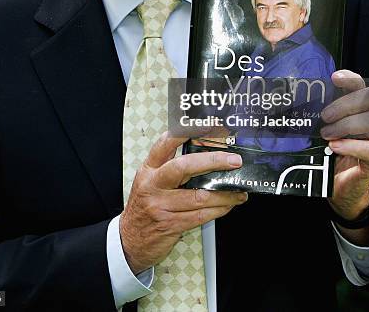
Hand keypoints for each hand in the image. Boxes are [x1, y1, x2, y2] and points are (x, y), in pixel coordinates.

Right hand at [119, 132, 247, 273]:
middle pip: (184, 166)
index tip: (205, 126)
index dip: (184, 132)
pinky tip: (227, 206)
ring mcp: (161, 206)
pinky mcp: (170, 225)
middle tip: (233, 160)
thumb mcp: (150, 181)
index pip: (165, 144)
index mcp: (149, 169)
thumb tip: (204, 152)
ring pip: (199, 196)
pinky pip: (200, 216)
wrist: (130, 240)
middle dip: (213, 161)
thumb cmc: (144, 207)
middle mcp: (153, 185)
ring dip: (224, 194)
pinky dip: (218, 210)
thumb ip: (170, 166)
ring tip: (238, 191)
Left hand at [321, 70, 368, 220]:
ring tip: (326, 134)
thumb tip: (290, 100)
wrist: (339, 187)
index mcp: (359, 109)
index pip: (361, 85)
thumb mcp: (320, 130)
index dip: (350, 78)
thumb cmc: (328, 154)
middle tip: (324, 116)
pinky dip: (351, 146)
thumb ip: (315, 115)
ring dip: (347, 125)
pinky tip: (334, 147)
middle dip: (345, 103)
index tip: (333, 78)